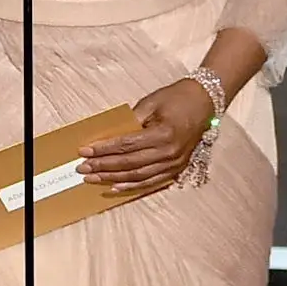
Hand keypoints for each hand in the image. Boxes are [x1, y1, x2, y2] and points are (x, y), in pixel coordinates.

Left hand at [81, 79, 212, 193]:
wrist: (204, 103)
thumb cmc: (176, 98)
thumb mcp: (151, 103)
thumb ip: (130, 121)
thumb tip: (108, 137)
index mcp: (163, 134)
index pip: (127, 145)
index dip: (104, 149)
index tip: (84, 150)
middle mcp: (169, 152)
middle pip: (130, 163)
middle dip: (103, 166)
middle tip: (83, 168)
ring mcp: (174, 164)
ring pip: (138, 176)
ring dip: (113, 178)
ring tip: (93, 179)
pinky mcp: (176, 169)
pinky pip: (151, 182)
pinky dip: (132, 186)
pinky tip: (115, 187)